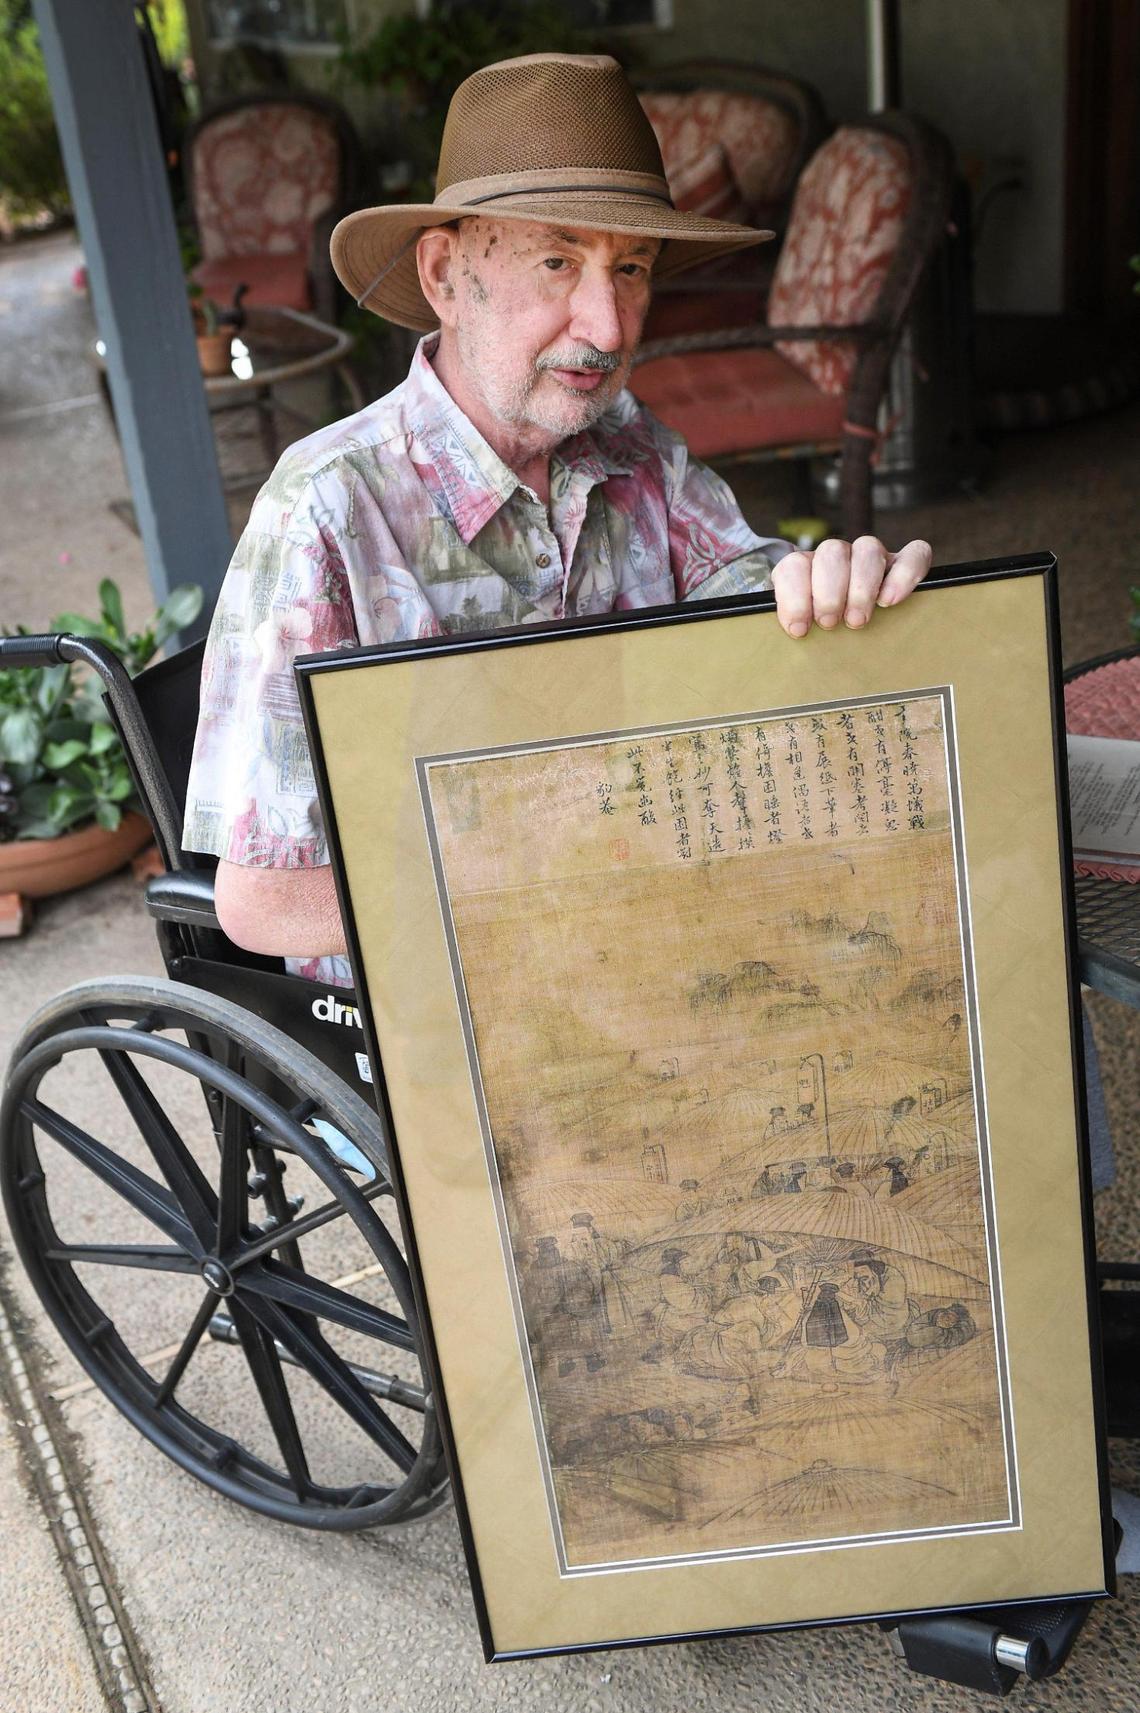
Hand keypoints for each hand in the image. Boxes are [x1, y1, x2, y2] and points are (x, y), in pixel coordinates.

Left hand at [772, 536, 931, 638]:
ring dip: (861, 587)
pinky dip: (904, 575)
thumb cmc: (821, 630)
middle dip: (829, 593)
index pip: (794, 566)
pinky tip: (890, 601)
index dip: (794, 597)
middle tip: (830, 624)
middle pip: (832, 552)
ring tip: (857, 620)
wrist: (850, 628)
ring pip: (868, 549)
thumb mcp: (803, 628)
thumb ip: (795, 625)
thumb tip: (789, 636)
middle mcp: (836, 555)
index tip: (799, 629)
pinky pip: (914, 554)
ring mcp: (870, 556)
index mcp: (804, 568)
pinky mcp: (902, 562)